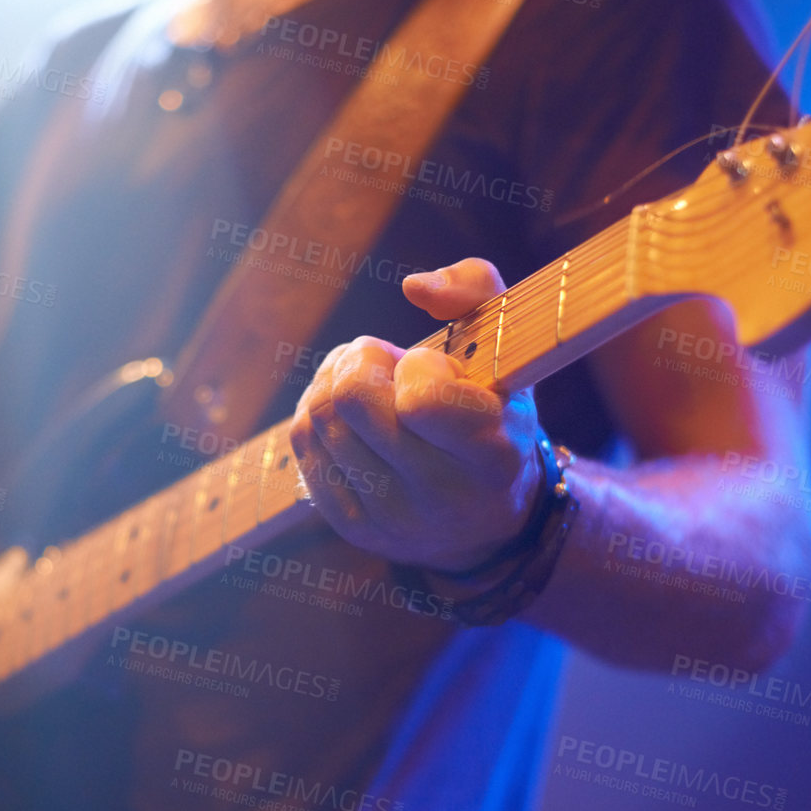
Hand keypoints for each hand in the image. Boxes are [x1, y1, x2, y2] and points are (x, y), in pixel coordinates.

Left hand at [289, 257, 544, 572]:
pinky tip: (347, 411)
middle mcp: (442, 494)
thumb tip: (413, 285)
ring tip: (370, 383)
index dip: (416, 366)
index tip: (432, 367)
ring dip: (336, 380)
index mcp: (492, 453)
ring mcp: (393, 517)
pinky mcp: (352, 526)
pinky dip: (317, 408)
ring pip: (320, 416)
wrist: (486, 516)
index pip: (422, 399)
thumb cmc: (495, 409)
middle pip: (351, 399)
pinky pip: (303, 441)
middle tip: (387, 363)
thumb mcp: (507, 347)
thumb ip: (476, 288)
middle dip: (361, 361)